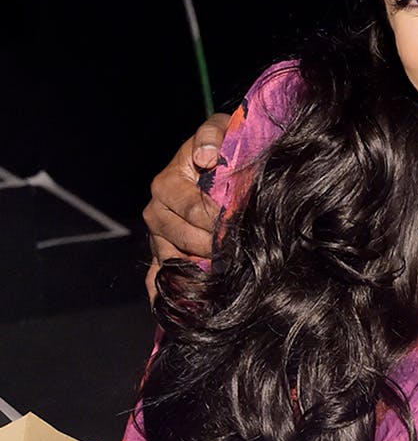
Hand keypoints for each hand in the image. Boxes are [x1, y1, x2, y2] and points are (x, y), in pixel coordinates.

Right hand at [143, 113, 230, 302]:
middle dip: (212, 244)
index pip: (192, 209)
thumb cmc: (224, 146)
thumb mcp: (222, 129)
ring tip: (223, 275)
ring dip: (197, 271)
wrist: (220, 164)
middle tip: (238, 248)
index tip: (237, 223)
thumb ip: (213, 135)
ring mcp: (159, 236)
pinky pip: (158, 278)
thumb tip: (206, 156)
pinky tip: (183, 310)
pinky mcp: (163, 254)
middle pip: (182, 238)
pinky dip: (167, 294)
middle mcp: (157, 212)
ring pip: (172, 261)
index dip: (217, 218)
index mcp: (168, 183)